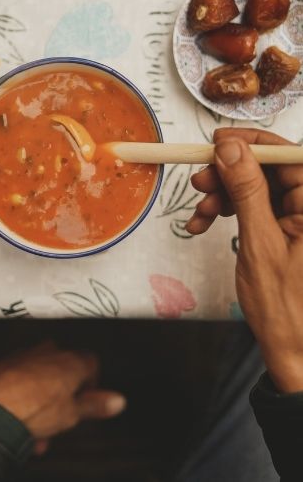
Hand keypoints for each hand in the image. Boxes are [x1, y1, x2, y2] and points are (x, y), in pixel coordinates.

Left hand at [0, 342, 125, 443]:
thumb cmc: (31, 409)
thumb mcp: (71, 414)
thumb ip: (95, 405)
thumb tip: (117, 400)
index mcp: (71, 360)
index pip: (92, 363)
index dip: (91, 385)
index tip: (86, 401)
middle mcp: (49, 351)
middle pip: (64, 371)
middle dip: (63, 396)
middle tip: (59, 419)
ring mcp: (25, 354)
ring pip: (41, 376)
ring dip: (42, 399)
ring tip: (36, 428)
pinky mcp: (4, 362)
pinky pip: (20, 376)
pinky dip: (22, 393)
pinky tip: (18, 416)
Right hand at [186, 128, 302, 392]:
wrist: (295, 350)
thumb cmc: (287, 307)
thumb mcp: (260, 242)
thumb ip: (247, 190)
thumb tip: (230, 148)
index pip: (287, 154)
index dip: (249, 143)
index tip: (216, 143)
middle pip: (267, 168)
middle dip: (229, 174)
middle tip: (199, 185)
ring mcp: (300, 217)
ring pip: (256, 186)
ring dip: (223, 195)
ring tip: (200, 215)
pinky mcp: (287, 227)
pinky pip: (255, 206)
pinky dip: (229, 211)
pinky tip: (206, 224)